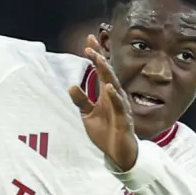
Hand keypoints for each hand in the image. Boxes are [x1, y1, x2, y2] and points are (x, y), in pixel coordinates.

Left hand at [71, 43, 138, 171]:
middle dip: (100, 59)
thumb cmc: (106, 132)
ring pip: (114, 86)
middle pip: (108, 74)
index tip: (89, 40)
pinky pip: (120, 106)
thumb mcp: (88, 115)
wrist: (119, 154)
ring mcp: (121, 107)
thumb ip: (81, 101)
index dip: (96, 56)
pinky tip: (109, 87)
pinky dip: (114, 96)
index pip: (102, 71)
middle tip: (91, 45)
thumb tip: (71, 86)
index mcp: (106, 94)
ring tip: (99, 60)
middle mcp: (115, 97)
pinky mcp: (124, 120)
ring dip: (107, 73)